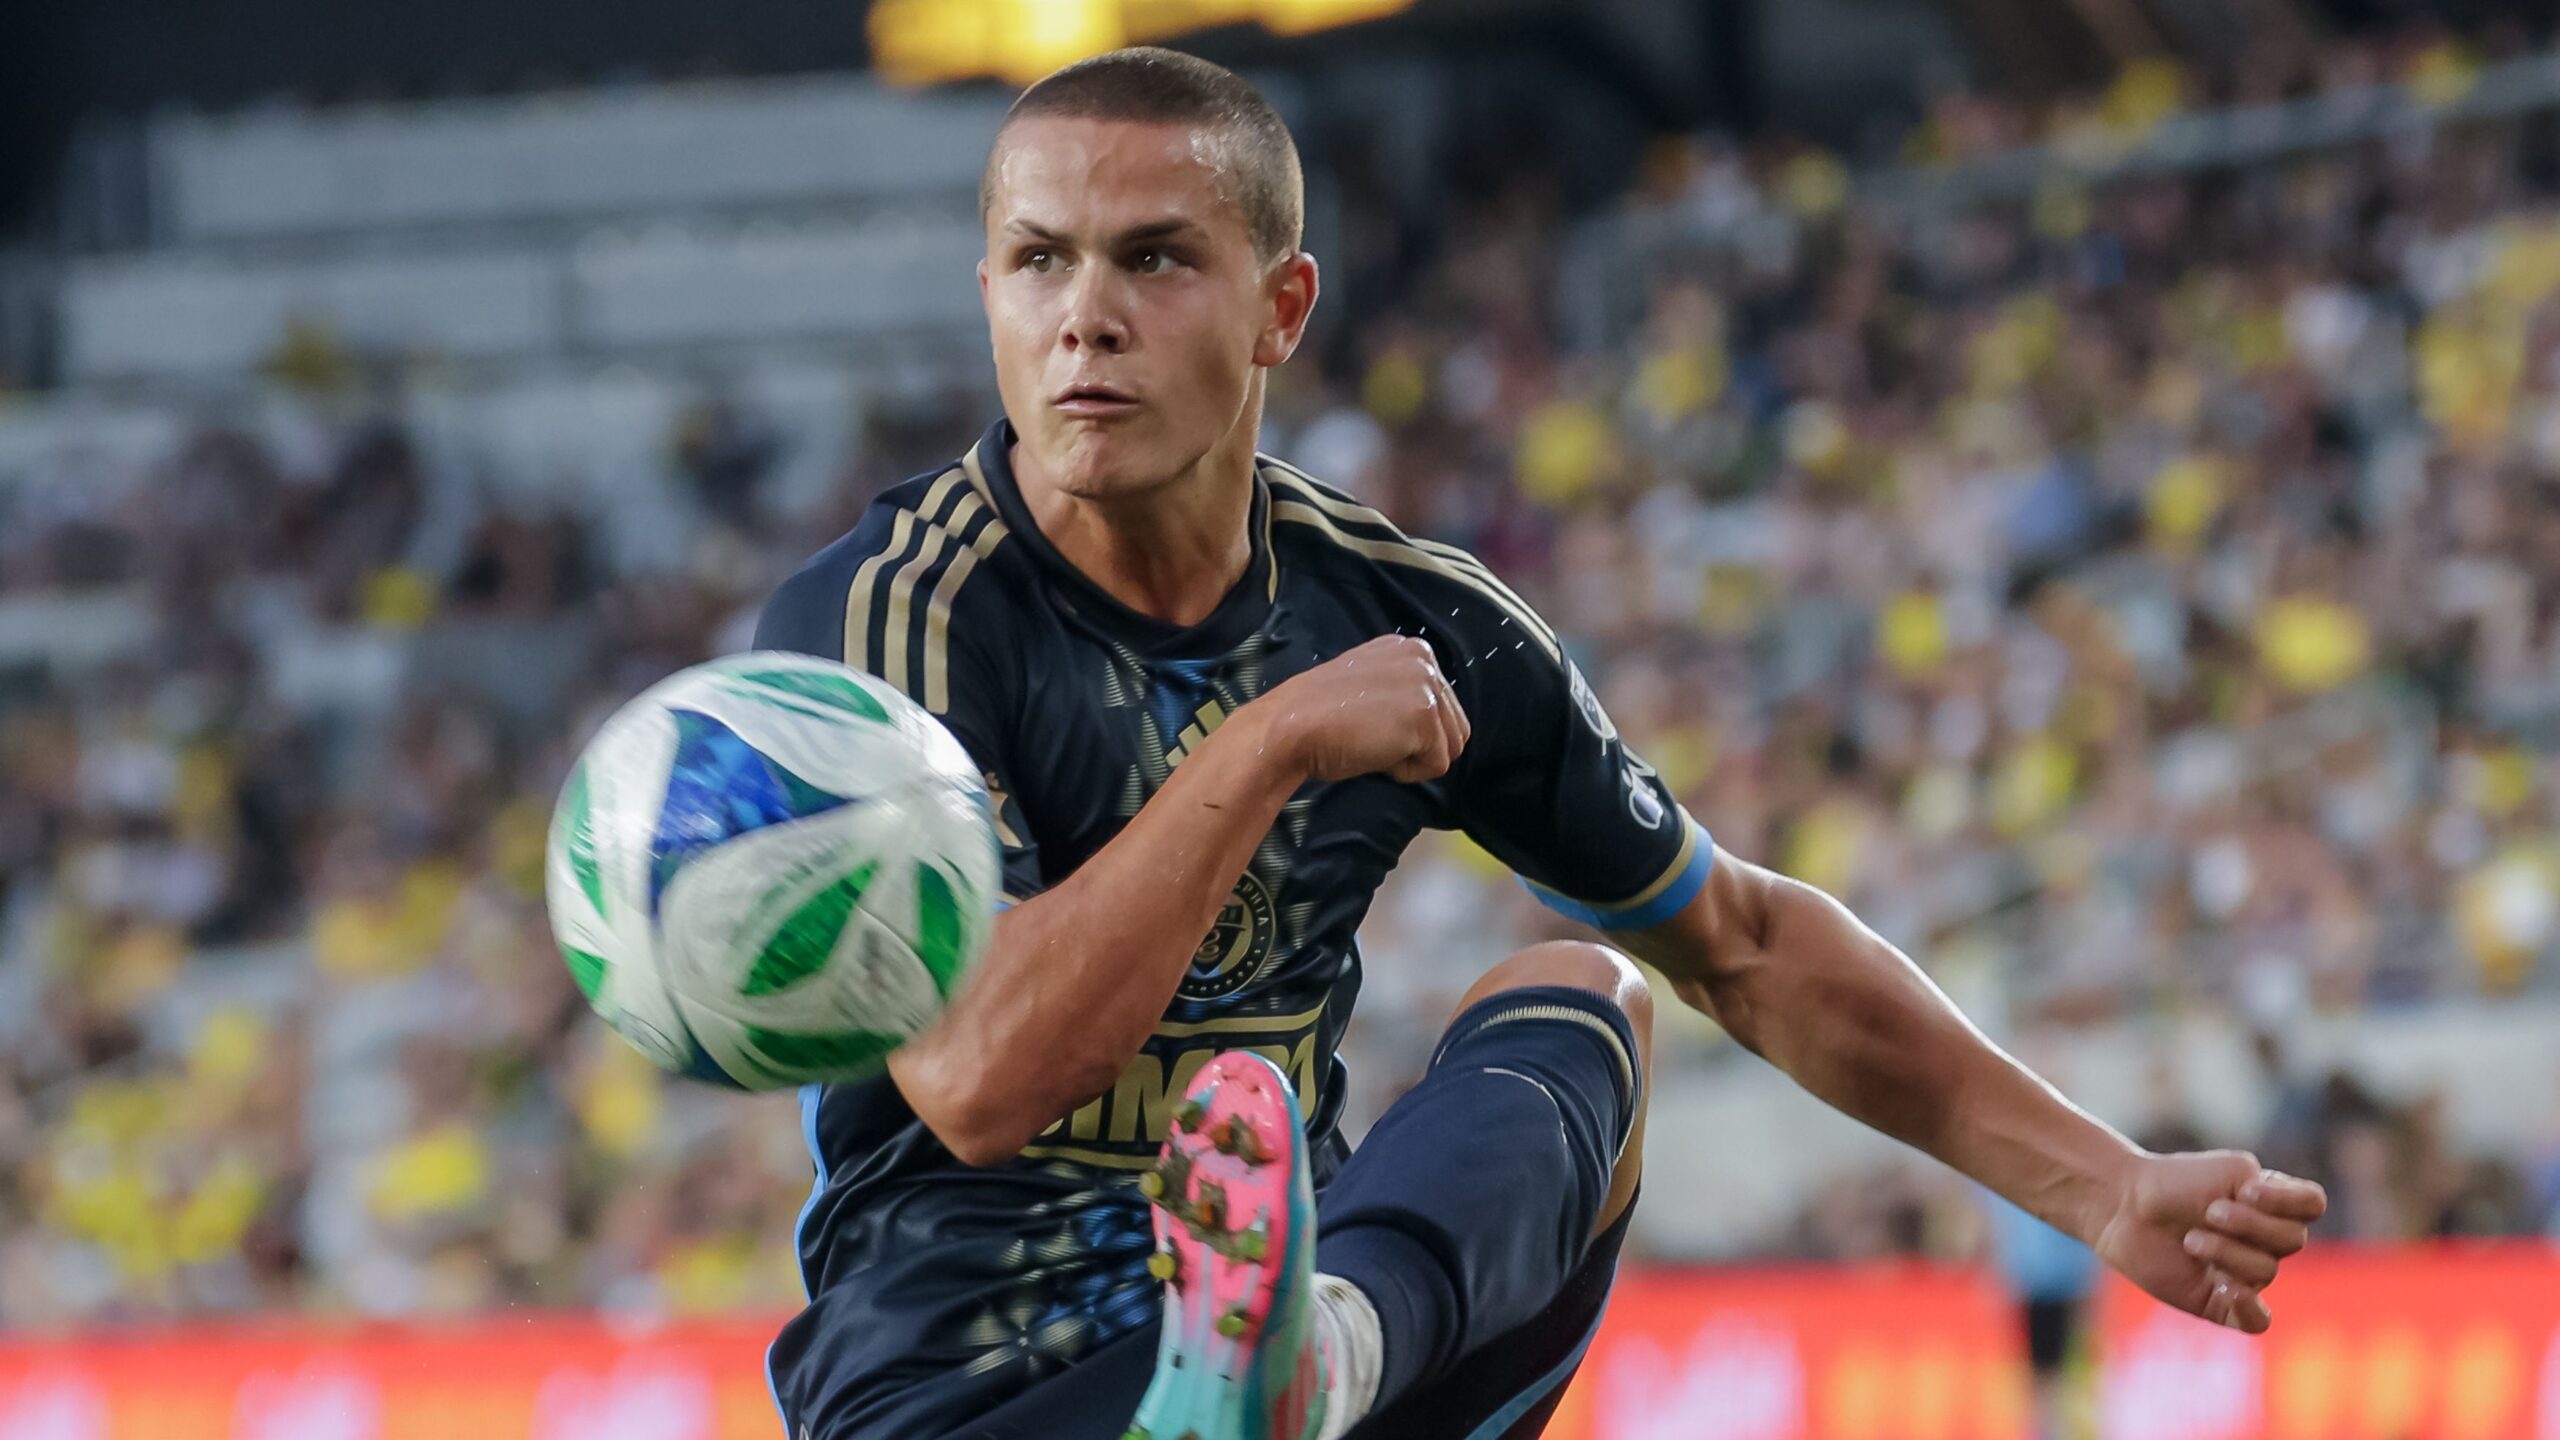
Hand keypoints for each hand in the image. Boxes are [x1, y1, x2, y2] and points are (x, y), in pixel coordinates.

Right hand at [1255, 636, 1469, 783]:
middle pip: (1454, 726)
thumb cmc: (1319, 717)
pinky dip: (1406, 772)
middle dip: (1418, 744)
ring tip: (1374, 742)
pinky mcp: (1425, 718)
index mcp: (1411, 649)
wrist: (1290, 727)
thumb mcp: (1369, 685)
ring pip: (1451, 747)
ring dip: (1414, 757)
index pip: (1442, 705)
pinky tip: (1375, 752)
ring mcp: (1426, 686)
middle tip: (1373, 736)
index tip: (1370, 721)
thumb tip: (1429, 726)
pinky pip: (1437, 766)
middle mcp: (1424, 659)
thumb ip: (1402, 692)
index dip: (1409, 728)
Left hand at [2092, 1149, 2327, 1333]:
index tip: (2247, 1190)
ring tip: (2190, 1240)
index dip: (2288, 1200)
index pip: (2311, 1205)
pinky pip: (2256, 1321)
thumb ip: (2269, 1190)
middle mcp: (2265, 1241)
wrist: (2124, 1205)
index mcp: (2272, 1204)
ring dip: (2226, 1252)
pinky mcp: (2220, 1303)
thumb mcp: (2230, 1170)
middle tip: (2210, 1213)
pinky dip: (2250, 1309)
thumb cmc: (2176, 1182)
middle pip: (2291, 1239)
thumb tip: (2279, 1238)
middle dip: (2249, 1224)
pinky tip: (2229, 1290)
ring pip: (2265, 1271)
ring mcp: (2245, 1273)